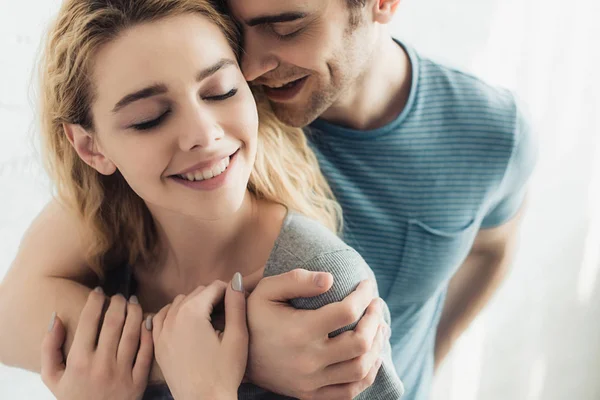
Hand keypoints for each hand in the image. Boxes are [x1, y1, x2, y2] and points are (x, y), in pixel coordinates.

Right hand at [41, 289, 152, 399]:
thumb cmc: (73, 396)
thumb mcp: (52, 376)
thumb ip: (50, 347)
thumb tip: (56, 318)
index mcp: (79, 361)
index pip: (88, 322)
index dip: (95, 301)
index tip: (98, 292)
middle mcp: (101, 365)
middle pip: (113, 322)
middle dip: (117, 302)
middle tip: (118, 296)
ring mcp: (122, 373)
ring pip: (132, 333)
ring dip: (135, 312)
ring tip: (133, 302)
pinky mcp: (138, 381)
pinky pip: (146, 352)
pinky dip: (149, 333)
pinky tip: (148, 320)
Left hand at [152, 275, 247, 399]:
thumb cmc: (224, 373)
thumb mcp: (237, 337)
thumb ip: (236, 305)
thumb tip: (236, 279)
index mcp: (193, 312)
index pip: (214, 287)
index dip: (229, 292)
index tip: (236, 304)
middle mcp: (173, 317)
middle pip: (196, 293)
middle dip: (212, 297)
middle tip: (226, 312)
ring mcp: (161, 332)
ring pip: (178, 303)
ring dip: (193, 304)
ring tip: (208, 319)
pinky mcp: (157, 345)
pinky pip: (161, 318)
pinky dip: (173, 315)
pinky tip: (184, 322)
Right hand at [246, 269, 387, 398]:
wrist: (235, 355)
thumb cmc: (254, 316)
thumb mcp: (266, 290)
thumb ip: (296, 280)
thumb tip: (330, 279)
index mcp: (299, 330)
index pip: (347, 312)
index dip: (363, 295)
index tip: (367, 285)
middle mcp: (308, 359)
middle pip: (360, 343)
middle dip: (375, 320)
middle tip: (376, 306)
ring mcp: (310, 381)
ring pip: (360, 369)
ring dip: (376, 347)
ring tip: (379, 328)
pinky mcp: (310, 394)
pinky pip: (348, 392)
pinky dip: (366, 375)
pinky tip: (370, 357)